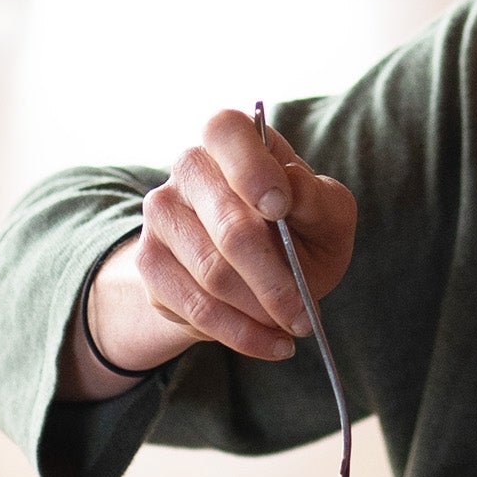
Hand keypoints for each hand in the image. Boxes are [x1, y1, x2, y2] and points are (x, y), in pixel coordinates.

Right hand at [86, 111, 358, 375]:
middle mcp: (189, 167)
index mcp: (232, 138)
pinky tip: (271, 343)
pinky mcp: (149, 262)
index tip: (281, 209)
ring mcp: (162, 214)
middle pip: (228, 226)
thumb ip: (317, 198)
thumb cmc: (298, 228)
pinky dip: (240, 333)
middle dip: (275, 280)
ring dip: (261, 311)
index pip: (227, 132)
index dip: (253, 171)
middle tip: (306, 313)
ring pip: (212, 273)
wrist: (254, 271)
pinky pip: (194, 306)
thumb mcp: (327, 212)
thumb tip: (292, 189)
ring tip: (295, 327)